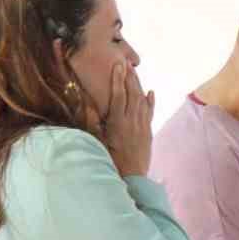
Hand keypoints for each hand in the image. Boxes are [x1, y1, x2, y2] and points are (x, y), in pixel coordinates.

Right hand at [102, 61, 153, 177]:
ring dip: (139, 85)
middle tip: (127, 62)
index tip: (118, 65)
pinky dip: (151, 102)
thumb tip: (87, 102)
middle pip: (132, 94)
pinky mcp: (148, 133)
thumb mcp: (96, 139)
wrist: (131, 177)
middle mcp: (132, 121)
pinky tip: (151, 92)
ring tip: (135, 72)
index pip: (118, 95)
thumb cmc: (110, 159)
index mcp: (118, 121)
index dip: (118, 78)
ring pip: (142, 101)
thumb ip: (92, 120)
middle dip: (130, 77)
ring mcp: (142, 126)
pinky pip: (150, 113)